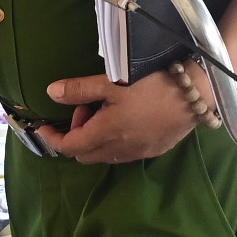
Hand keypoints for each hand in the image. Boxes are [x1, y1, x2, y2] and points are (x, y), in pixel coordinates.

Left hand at [39, 70, 204, 163]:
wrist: (193, 94)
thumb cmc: (149, 84)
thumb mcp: (111, 82)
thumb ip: (80, 89)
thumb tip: (51, 93)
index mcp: (105, 134)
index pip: (69, 147)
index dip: (52, 138)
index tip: (43, 127)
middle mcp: (119, 150)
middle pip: (85, 154)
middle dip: (78, 133)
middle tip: (88, 106)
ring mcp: (138, 153)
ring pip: (105, 154)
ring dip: (97, 137)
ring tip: (108, 107)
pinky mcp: (154, 150)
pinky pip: (124, 151)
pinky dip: (115, 139)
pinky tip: (127, 116)